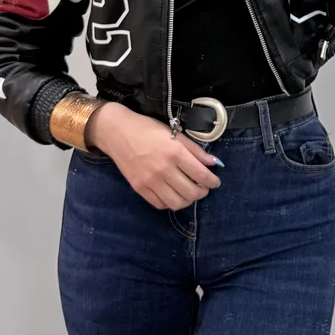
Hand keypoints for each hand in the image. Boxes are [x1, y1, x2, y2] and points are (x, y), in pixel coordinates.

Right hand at [86, 103, 222, 210]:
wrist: (119, 133)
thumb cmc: (149, 129)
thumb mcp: (175, 134)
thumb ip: (195, 150)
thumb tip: (214, 163)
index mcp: (175, 152)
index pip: (201, 175)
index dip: (212, 181)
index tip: (215, 182)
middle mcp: (164, 169)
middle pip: (191, 192)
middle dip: (202, 192)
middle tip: (204, 188)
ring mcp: (150, 181)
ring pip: (177, 203)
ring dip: (188, 201)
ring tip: (189, 192)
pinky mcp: (139, 189)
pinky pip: (160, 205)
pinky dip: (170, 203)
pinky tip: (173, 194)